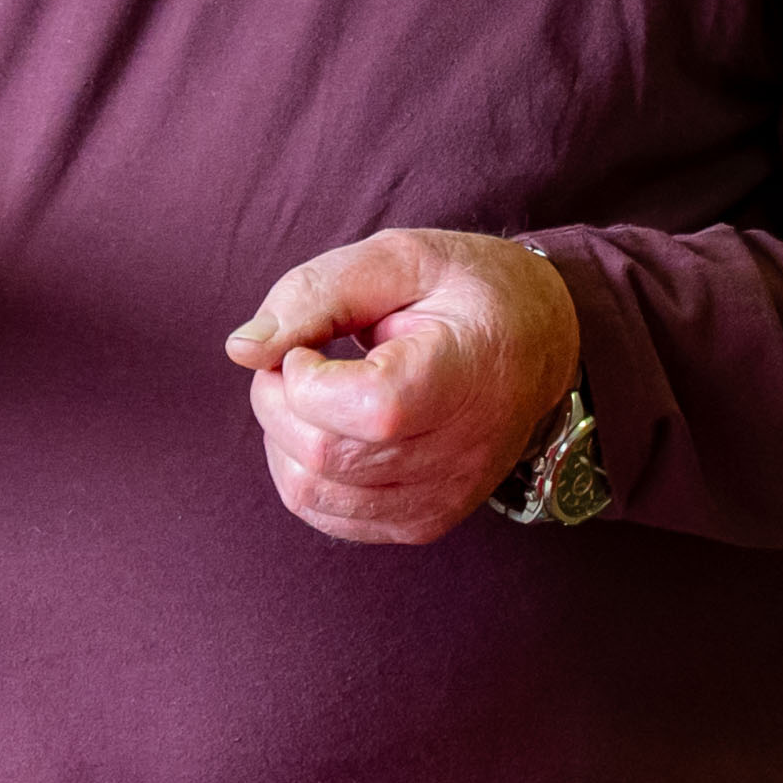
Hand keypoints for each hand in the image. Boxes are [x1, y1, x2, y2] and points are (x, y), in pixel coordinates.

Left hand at [226, 229, 583, 548]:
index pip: (368, 410)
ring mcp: (440, 500)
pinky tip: (326, 427)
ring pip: (312, 494)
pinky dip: (303, 470)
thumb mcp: (400, 258)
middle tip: (298, 357)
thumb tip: (243, 351)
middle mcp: (459, 454)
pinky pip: (327, 516)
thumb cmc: (468, 293)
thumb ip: (316, 293)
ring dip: (283, 438)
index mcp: (464, 378)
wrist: (539, 346)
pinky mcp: (421, 524)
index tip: (315, 342)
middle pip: (325, 455)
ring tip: (313, 392)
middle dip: (277, 401)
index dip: (307, 376)